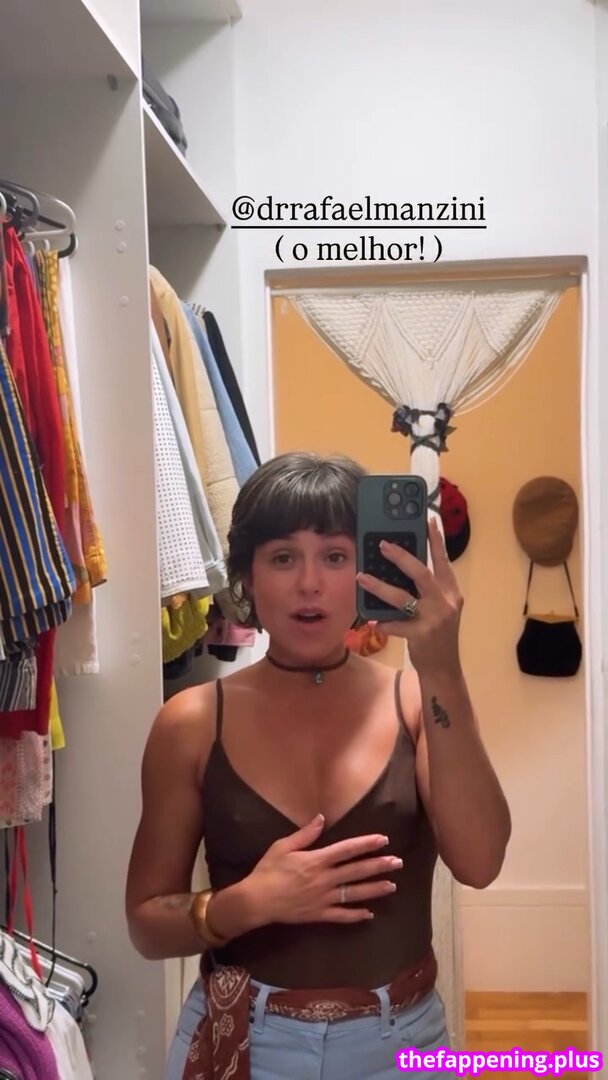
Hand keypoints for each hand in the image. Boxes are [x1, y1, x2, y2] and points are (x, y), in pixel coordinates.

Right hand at [246, 814, 402, 925]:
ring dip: (374, 889)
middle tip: (398, 862)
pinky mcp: (319, 915)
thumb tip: (322, 818)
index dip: (366, 844)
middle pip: (357, 871)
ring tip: (392, 886)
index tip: (383, 840)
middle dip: (379, 866)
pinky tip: (369, 914)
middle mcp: (325, 879)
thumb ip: (305, 834)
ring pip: (354, 893)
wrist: (257, 901)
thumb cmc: (268, 870)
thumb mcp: (283, 846)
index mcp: (317, 860)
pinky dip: (356, 915)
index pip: (347, 850)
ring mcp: (324, 899)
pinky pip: (341, 916)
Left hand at [356, 516, 462, 675]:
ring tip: (362, 577)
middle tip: (382, 544)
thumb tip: (404, 565)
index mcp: (450, 592)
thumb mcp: (440, 608)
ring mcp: (434, 619)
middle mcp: (445, 602)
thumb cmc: (438, 634)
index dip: (436, 540)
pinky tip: (372, 621)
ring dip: (380, 587)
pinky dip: (383, 623)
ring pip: (403, 598)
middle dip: (401, 557)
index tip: (428, 519)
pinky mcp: (422, 635)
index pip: (443, 560)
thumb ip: (428, 589)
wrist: (444, 668)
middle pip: (422, 573)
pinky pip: (396, 625)